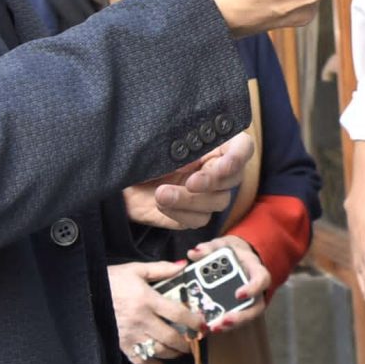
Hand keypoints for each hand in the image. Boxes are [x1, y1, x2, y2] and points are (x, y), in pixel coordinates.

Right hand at [110, 259, 204, 363]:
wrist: (87, 291)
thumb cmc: (112, 279)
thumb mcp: (137, 269)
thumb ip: (162, 269)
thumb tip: (183, 266)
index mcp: (147, 299)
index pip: (178, 314)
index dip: (194, 322)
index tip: (203, 325)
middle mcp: (140, 319)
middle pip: (171, 337)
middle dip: (187, 342)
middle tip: (195, 341)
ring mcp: (130, 334)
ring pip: (159, 350)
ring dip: (174, 353)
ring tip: (181, 350)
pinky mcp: (121, 343)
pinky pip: (139, 360)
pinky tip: (161, 362)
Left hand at [126, 130, 252, 229]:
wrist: (121, 178)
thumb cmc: (143, 154)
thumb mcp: (161, 143)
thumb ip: (182, 147)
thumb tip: (193, 161)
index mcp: (215, 144)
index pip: (243, 148)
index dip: (238, 157)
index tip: (222, 164)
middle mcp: (217, 169)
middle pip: (233, 179)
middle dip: (211, 181)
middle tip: (190, 182)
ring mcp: (208, 194)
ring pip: (218, 202)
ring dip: (190, 200)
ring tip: (162, 194)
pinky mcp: (195, 214)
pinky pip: (199, 220)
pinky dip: (180, 213)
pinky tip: (161, 205)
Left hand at [195, 237, 270, 333]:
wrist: (236, 258)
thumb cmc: (232, 253)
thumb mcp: (222, 245)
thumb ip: (209, 248)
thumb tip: (194, 253)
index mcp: (255, 270)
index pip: (262, 279)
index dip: (253, 288)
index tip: (238, 294)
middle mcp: (256, 290)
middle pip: (255, 307)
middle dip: (240, 316)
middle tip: (224, 320)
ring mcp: (248, 302)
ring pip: (245, 317)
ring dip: (230, 325)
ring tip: (213, 327)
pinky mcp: (238, 309)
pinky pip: (233, 320)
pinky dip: (221, 324)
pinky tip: (207, 328)